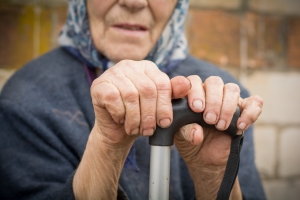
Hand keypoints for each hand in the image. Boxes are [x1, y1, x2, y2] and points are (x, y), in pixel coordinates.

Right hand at [73, 60, 190, 198]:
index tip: (165, 123)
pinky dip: (120, 114)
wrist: (117, 129)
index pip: (162, 83)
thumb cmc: (141, 116)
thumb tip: (188, 84)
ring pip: (130, 95)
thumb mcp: (159, 106)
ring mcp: (113, 73)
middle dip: (150, 114)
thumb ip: (173, 94)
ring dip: (135, 118)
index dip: (165, 106)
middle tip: (149, 130)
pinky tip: (121, 120)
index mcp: (148, 67)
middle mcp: (130, 66)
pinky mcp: (99, 84)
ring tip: (135, 129)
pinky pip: (113, 98)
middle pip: (147, 89)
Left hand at [174, 76, 262, 199]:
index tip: (196, 108)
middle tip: (209, 120)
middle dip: (213, 101)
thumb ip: (185, 131)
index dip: (195, 91)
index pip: (193, 81)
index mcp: (191, 94)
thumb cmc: (190, 143)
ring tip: (220, 126)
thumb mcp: (181, 138)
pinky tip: (240, 126)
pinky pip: (254, 102)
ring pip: (232, 89)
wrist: (205, 159)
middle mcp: (209, 92)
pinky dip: (249, 112)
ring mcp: (227, 100)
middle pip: (214, 82)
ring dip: (227, 107)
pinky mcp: (243, 110)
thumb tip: (197, 132)